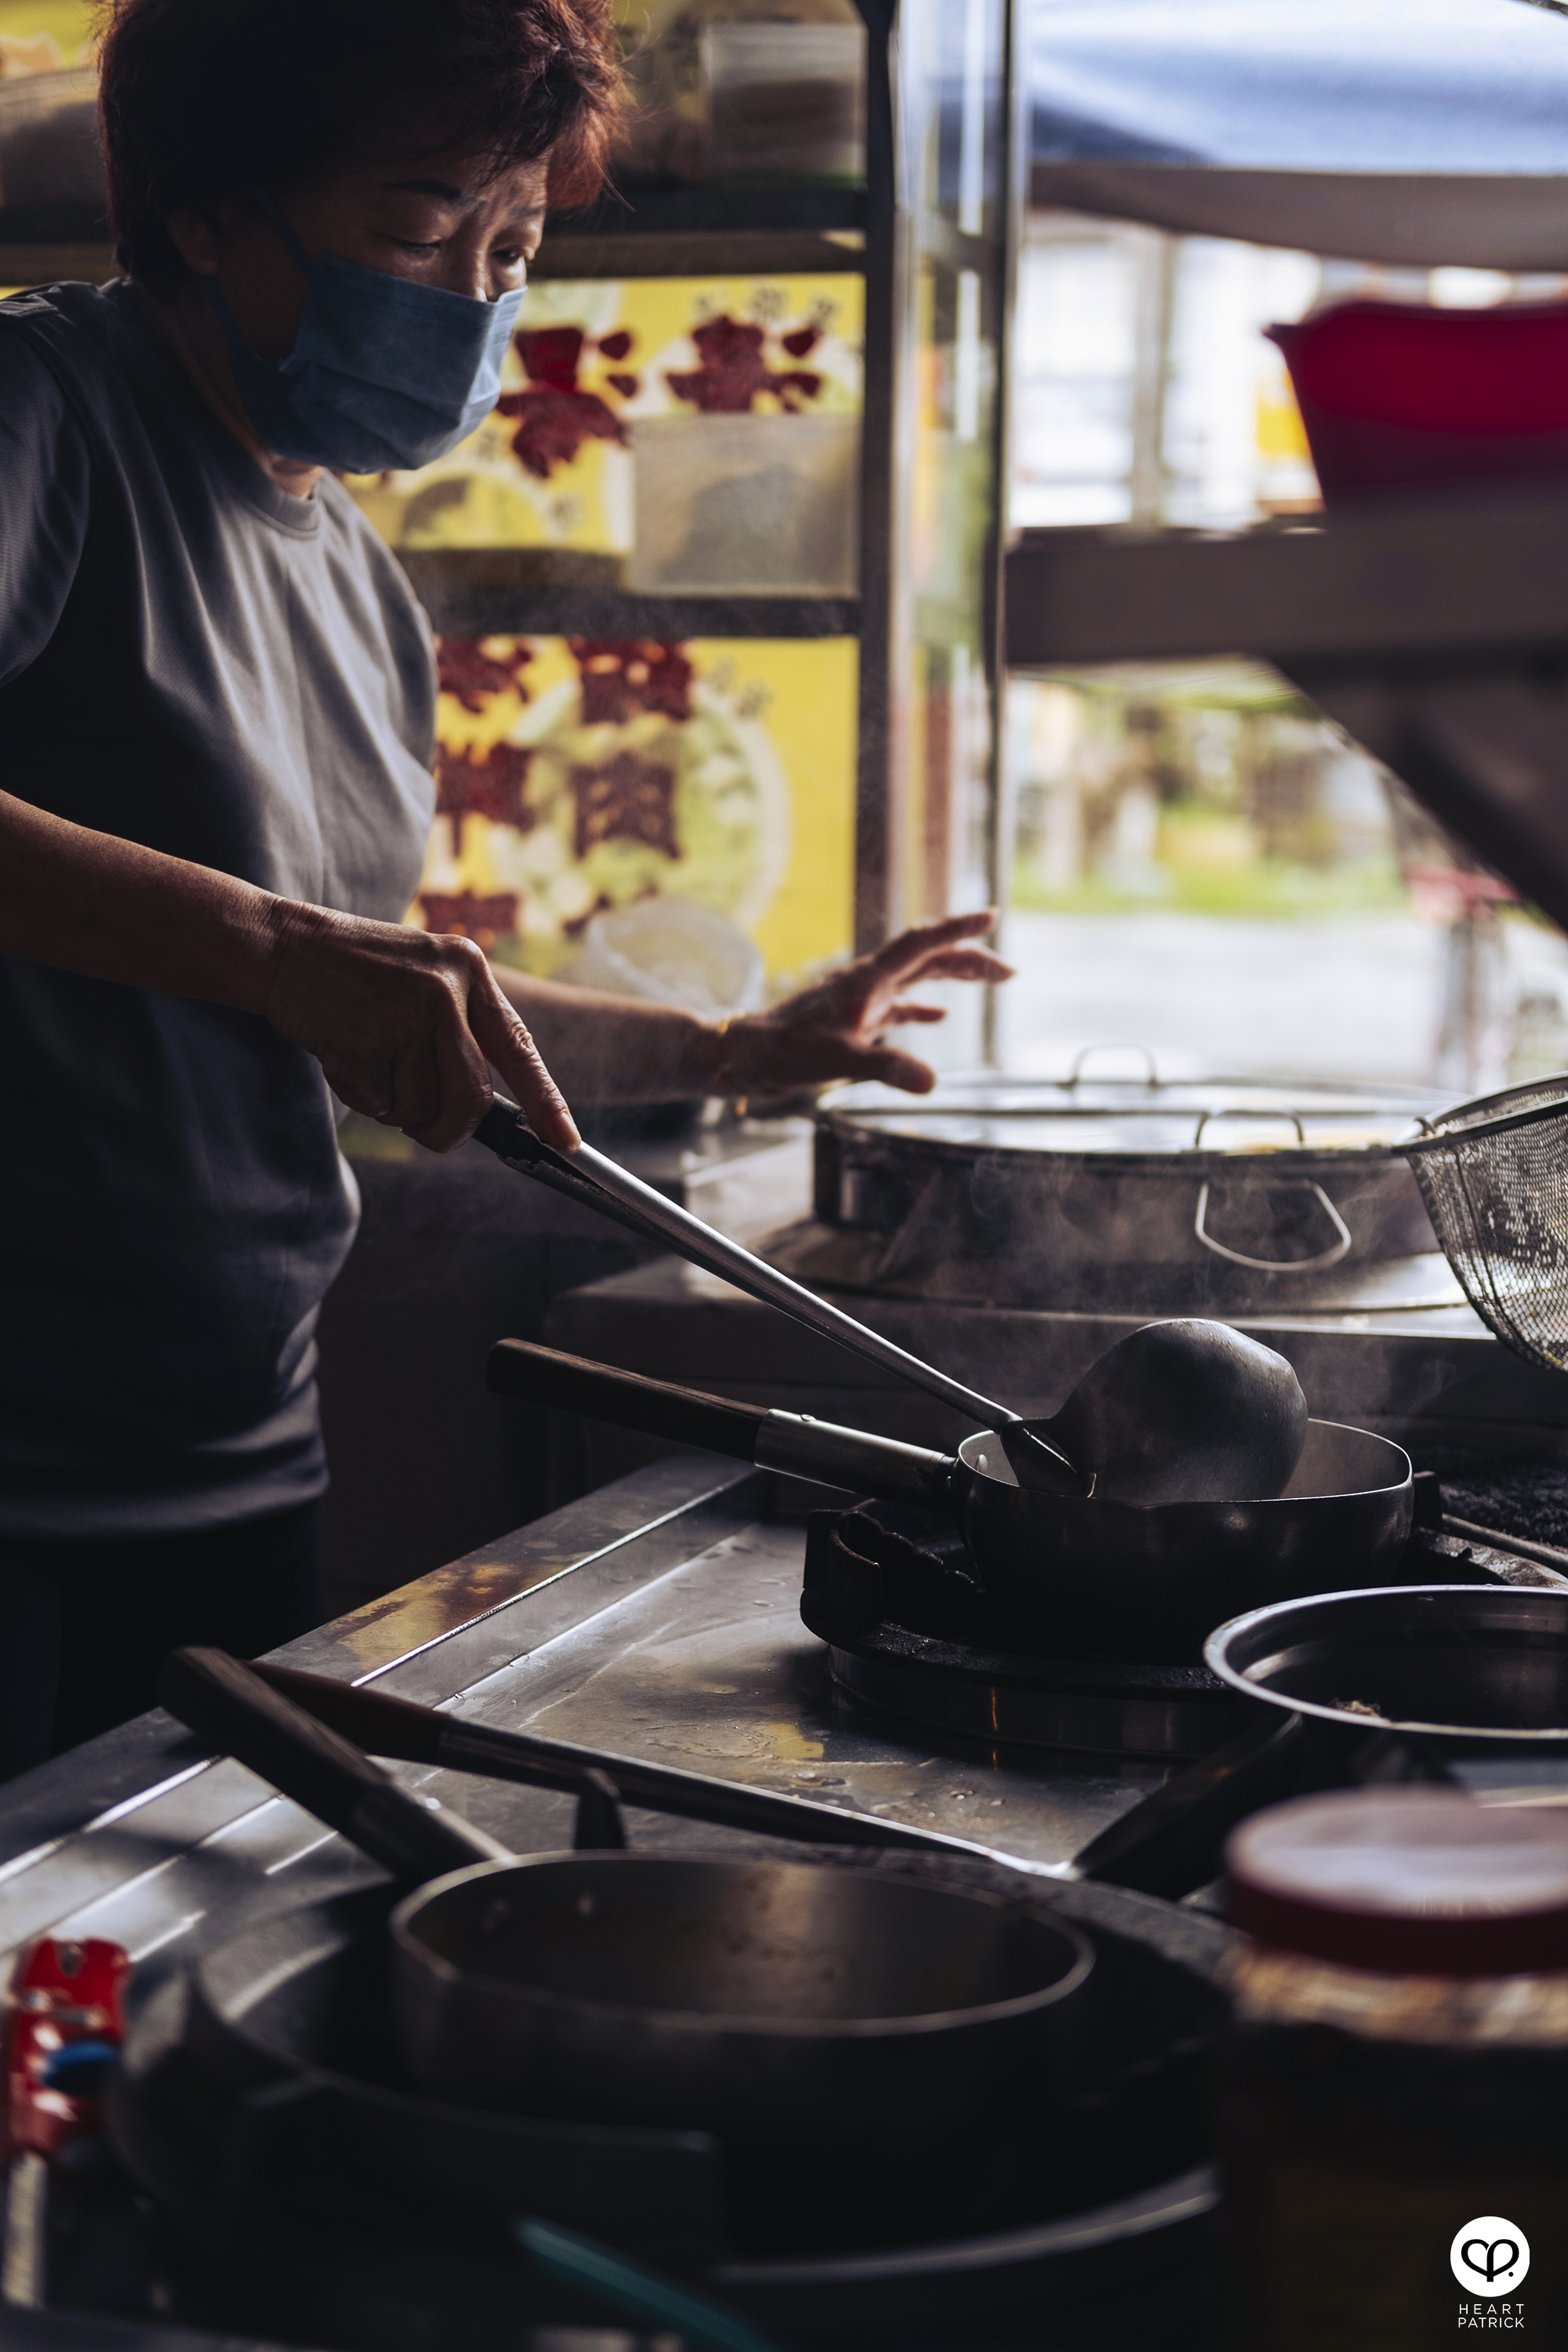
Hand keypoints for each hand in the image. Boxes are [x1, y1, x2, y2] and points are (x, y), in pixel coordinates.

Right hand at [263, 904, 579, 1152]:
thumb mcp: (425, 977)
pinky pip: (380, 1105)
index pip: (519, 1047)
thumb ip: (461, 1029)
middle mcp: (444, 990)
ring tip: (370, 1056)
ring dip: (395, 1105)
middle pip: (471, 1098)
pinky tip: (344, 1053)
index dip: (546, 1101)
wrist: (283, 947)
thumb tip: (485, 1107)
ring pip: (422, 1108)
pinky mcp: (363, 1040)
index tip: (565, 1141)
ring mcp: (404, 1014)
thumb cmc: (359, 972)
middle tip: (423, 1125)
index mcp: (469, 970)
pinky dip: (362, 1095)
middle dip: (448, 1127)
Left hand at [717, 911, 1012, 1096]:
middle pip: (928, 958)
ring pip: (917, 978)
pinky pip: (899, 1005)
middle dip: (969, 959)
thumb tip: (932, 1083)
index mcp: (868, 979)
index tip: (992, 914)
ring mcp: (862, 999)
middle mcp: (868, 982)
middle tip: (1009, 972)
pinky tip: (942, 1016)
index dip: (958, 928)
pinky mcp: (854, 1020)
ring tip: (990, 981)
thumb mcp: (839, 1061)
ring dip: (954, 978)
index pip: (921, 943)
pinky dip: (924, 1006)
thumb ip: (886, 1067)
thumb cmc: (784, 1052)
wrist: (746, 1057)